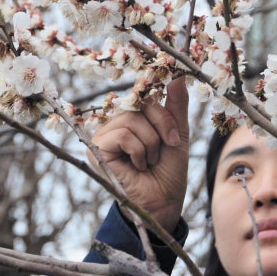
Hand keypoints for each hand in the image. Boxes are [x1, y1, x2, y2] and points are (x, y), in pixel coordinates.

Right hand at [88, 77, 189, 232]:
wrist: (164, 201)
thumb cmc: (169, 171)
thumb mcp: (177, 133)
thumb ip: (176, 104)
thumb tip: (179, 74)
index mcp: (133, 117)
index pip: (145, 95)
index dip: (161, 108)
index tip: (173, 131)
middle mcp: (116, 122)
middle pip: (140, 105)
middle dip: (161, 127)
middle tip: (167, 147)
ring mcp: (104, 135)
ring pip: (132, 121)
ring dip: (150, 144)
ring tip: (149, 161)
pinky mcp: (97, 149)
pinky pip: (122, 135)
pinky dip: (138, 151)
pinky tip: (138, 166)